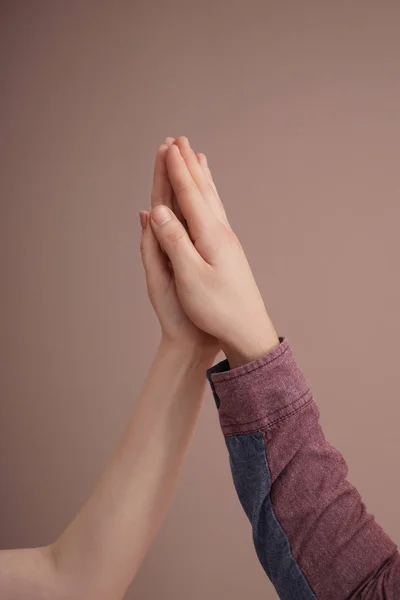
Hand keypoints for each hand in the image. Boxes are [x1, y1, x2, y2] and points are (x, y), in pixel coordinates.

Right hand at [148, 136, 279, 367]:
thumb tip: (156, 210)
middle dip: (188, 165)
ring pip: (213, 200)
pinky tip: (211, 200)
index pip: (190, 194)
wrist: (248, 330)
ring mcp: (227, 241)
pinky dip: (211, 198)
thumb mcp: (190, 277)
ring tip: (198, 158)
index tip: (167, 146)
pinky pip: (217, 213)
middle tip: (179, 140)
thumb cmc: (217, 308)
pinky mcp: (229, 251)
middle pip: (203, 190)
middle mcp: (221, 232)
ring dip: (202, 176)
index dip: (176, 170)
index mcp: (210, 235)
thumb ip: (174, 242)